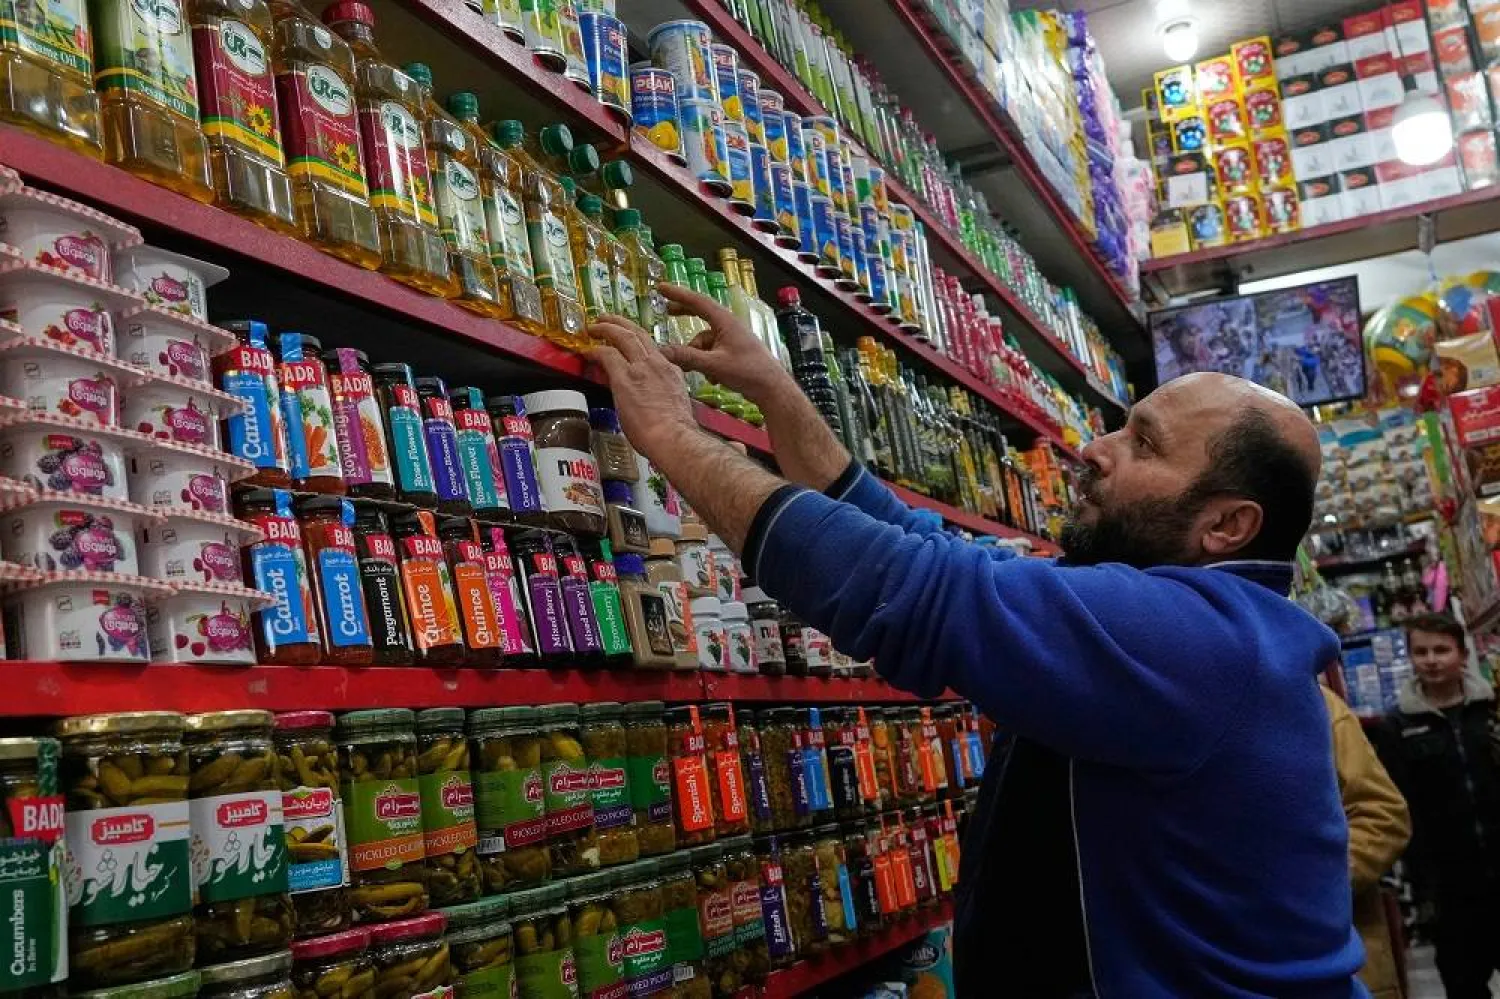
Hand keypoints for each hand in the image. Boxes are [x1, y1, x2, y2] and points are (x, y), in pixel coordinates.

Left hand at [588, 312, 701, 460]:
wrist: (674, 438)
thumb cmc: (675, 432)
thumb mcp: (672, 404)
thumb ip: (659, 395)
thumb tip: (646, 400)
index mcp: (670, 371)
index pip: (652, 350)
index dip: (637, 343)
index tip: (628, 343)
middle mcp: (656, 364)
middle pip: (638, 334)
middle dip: (620, 323)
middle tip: (607, 320)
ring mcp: (641, 369)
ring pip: (623, 337)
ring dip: (606, 328)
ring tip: (594, 326)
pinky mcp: (625, 378)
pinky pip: (607, 355)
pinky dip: (596, 351)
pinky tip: (588, 351)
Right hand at [657, 282, 793, 402]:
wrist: (772, 388)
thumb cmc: (747, 372)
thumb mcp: (713, 364)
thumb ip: (686, 357)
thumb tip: (660, 351)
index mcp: (725, 321)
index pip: (698, 301)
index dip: (678, 294)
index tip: (661, 288)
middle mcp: (728, 326)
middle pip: (701, 314)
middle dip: (684, 314)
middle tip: (667, 311)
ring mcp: (731, 339)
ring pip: (704, 341)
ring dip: (696, 355)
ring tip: (697, 371)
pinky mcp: (734, 352)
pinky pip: (712, 353)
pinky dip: (707, 363)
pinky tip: (713, 380)